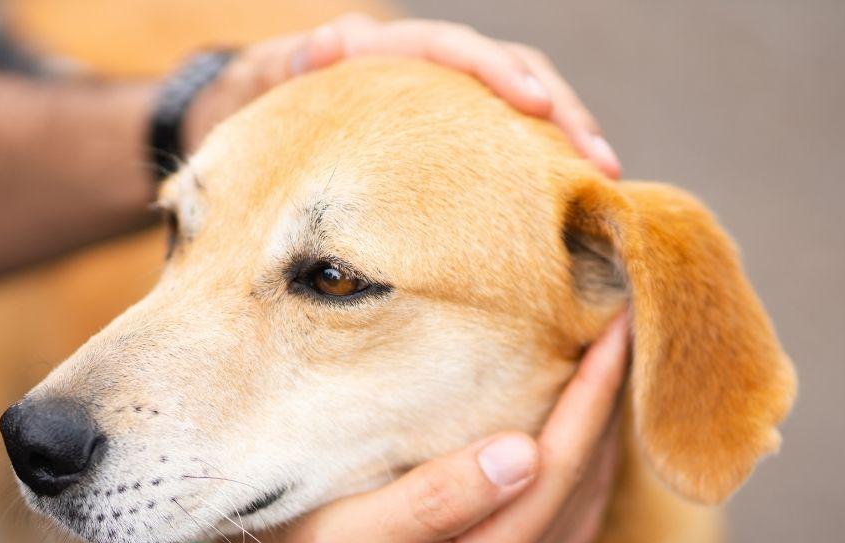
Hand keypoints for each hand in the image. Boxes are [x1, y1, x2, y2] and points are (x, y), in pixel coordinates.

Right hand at [106, 314, 629, 542]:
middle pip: (584, 481)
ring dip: (600, 427)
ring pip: (583, 497)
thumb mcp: (349, 531)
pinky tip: (580, 419)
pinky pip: (567, 513)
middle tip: (624, 321)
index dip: (593, 396)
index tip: (619, 327)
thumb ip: (437, 499)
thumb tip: (525, 452)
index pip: (558, 468)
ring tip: (610, 357)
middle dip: (608, 401)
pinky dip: (582, 460)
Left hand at [182, 14, 620, 177]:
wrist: (241, 119)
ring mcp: (439, 102)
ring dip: (564, 138)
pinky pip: (501, 142)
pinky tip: (566, 197)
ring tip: (603, 178)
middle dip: (561, 112)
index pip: (454, 50)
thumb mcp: (262, 84)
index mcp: (383, 49)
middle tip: (599, 159)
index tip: (537, 107)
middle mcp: (421, 68)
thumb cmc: (252, 104)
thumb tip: (326, 44)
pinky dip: (536, 162)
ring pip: (517, 108)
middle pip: (508, 72)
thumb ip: (290, 67)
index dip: (500, 73)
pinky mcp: (446, 136)